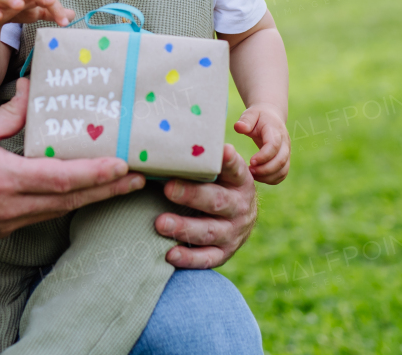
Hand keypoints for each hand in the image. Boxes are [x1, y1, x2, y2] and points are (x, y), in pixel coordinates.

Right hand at [0, 78, 143, 241]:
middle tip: (139, 178)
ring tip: (120, 185)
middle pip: (70, 201)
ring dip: (92, 197)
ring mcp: (9, 222)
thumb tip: (31, 87)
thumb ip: (8, 113)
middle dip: (108, 189)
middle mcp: (11, 206)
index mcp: (4, 178)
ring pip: (60, 211)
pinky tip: (81, 193)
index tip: (121, 165)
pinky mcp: (5, 230)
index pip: (59, 179)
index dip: (94, 173)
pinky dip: (67, 204)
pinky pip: (44, 215)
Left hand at [155, 145, 257, 267]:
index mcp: (240, 181)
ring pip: (209, 232)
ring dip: (184, 228)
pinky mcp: (225, 253)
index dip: (228, 161)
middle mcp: (240, 207)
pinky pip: (207, 258)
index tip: (220, 151)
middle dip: (192, 195)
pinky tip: (169, 254)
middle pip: (217, 202)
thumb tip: (169, 143)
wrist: (240, 217)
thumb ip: (203, 161)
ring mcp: (234, 232)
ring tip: (160, 223)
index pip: (235, 169)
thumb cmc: (218, 185)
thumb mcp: (220, 171)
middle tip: (168, 188)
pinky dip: (189, 258)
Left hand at [234, 103, 289, 183]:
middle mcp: (285, 143)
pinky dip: (272, 179)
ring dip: (268, 176)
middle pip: (281, 160)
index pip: (274, 146)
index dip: (263, 156)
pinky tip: (258, 177)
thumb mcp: (251, 114)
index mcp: (275, 131)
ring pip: (283, 170)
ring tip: (253, 174)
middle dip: (265, 169)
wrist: (271, 117)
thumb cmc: (258, 116)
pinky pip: (282, 174)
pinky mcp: (285, 160)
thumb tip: (238, 127)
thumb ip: (245, 120)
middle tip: (250, 171)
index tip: (250, 161)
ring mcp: (287, 152)